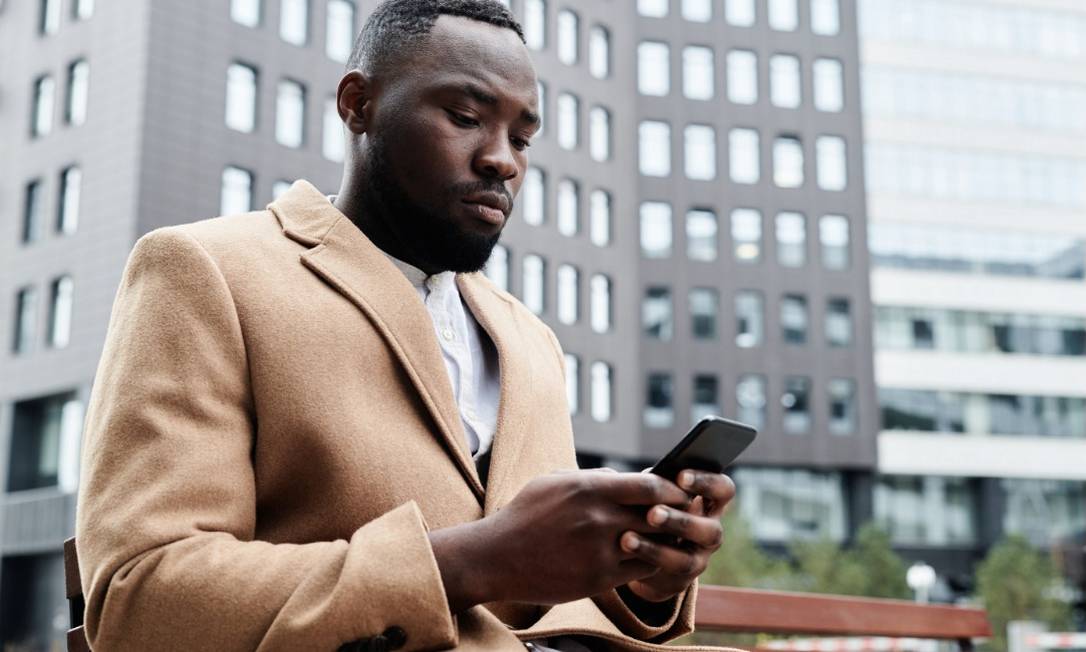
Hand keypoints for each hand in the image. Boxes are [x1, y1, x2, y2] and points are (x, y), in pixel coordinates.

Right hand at [429, 470, 691, 610]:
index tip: (681, 491)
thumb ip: (594, 478)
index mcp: (590, 488)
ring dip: (666, 541)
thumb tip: (627, 478)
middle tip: (688, 515)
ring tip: (674, 537)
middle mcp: (599, 518)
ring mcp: (600, 550)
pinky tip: (650, 557)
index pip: (651, 485)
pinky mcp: (598, 578)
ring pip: (654, 544)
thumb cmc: (526, 514)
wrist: (496, 557)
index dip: (673, 489)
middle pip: (659, 515)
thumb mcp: (556, 482)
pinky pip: (640, 569)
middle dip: (677, 515)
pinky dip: (649, 562)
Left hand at [621, 470, 735, 602]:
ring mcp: (699, 560)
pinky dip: (644, 558)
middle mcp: (711, 533)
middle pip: (711, 530)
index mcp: (711, 504)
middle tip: (652, 513)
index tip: (680, 476)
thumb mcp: (658, 493)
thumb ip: (659, 485)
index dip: (707, 482)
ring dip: (657, 549)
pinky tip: (624, 545)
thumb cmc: (653, 507)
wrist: (645, 551)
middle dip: (681, 521)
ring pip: (687, 559)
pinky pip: (666, 573)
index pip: (723, 490)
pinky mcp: (680, 580)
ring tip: (627, 537)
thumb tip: (647, 476)